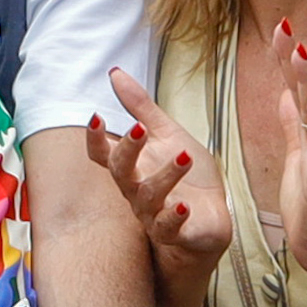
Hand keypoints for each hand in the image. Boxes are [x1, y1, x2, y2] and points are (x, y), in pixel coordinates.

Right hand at [87, 68, 230, 273]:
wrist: (210, 218)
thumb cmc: (186, 178)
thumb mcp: (166, 135)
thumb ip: (140, 108)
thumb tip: (114, 73)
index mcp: (133, 168)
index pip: (104, 155)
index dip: (96, 139)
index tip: (97, 117)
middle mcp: (137, 192)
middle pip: (121, 173)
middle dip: (128, 151)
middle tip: (139, 129)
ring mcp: (154, 214)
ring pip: (149, 197)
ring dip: (165, 176)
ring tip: (185, 158)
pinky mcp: (176, 233)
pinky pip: (168, 228)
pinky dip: (175, 217)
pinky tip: (184, 206)